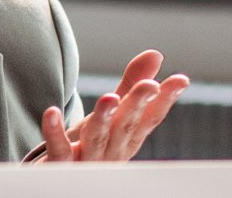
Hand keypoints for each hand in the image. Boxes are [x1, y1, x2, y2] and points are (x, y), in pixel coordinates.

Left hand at [34, 49, 188, 161]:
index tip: (180, 80)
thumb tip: (156, 54)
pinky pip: (58, 149)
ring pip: (97, 138)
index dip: (165, 100)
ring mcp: (88, 160)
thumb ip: (130, 85)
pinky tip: (51, 113)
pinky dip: (55, 132)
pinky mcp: (61, 164)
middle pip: (126, 127)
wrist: (61, 177)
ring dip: (104, 118)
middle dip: (137, 105)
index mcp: (128, 138)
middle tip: (149, 85)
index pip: (150, 118)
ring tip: (109, 98)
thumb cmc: (92, 142)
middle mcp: (112, 151)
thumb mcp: (113, 113)